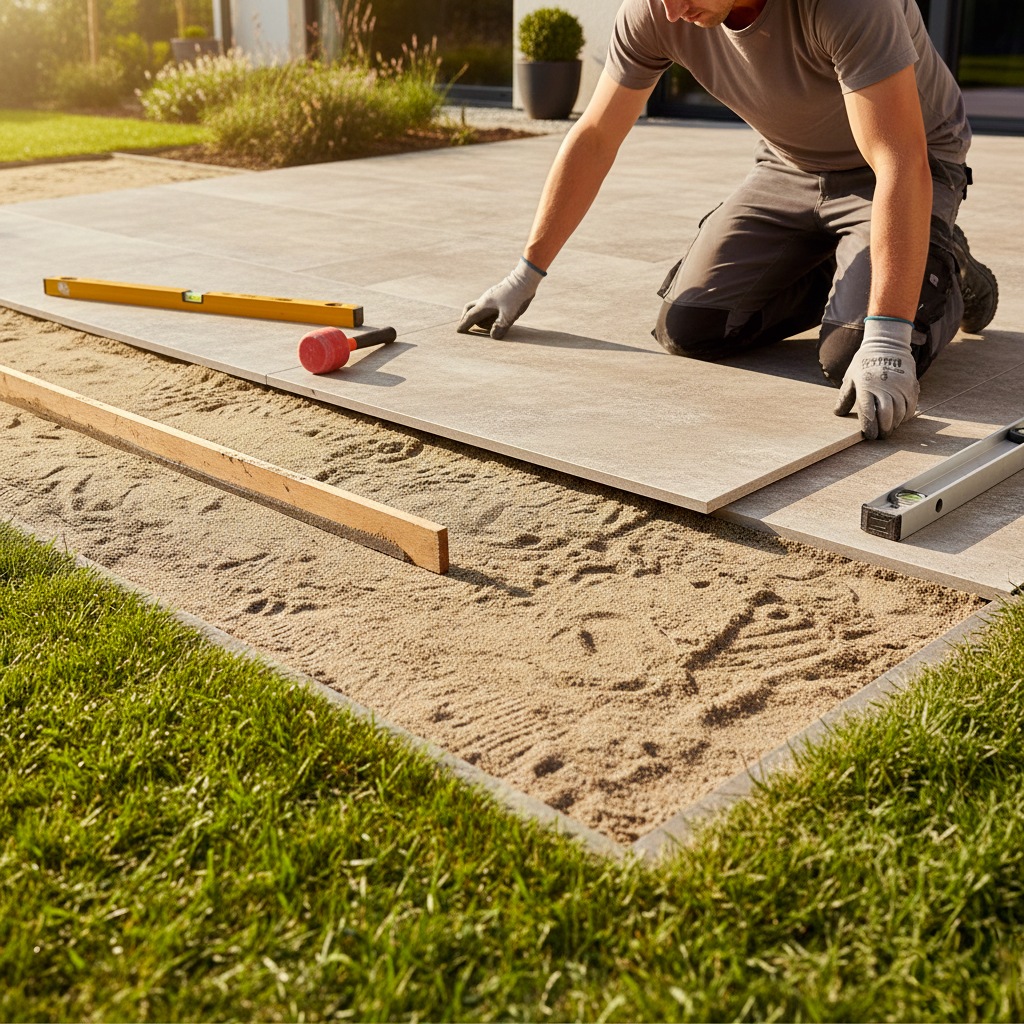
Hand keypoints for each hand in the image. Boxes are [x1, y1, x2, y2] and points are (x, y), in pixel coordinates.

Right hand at [457, 258, 544, 339]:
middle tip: (466, 328)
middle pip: (470, 310)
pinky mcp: (498, 294)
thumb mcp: (509, 315)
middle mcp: (485, 300)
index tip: (458, 331)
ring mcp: (491, 296)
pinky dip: (487, 313)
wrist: (526, 278)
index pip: (470, 317)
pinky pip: (488, 305)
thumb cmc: (517, 297)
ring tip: (489, 327)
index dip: (464, 325)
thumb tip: (492, 336)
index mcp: (484, 305)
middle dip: (467, 319)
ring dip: (479, 317)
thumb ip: (500, 327)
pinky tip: (496, 317)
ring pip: (479, 307)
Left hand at [834, 317, 919, 439]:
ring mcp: (899, 385)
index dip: (870, 428)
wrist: (886, 344)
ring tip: (890, 427)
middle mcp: (883, 387)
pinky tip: (900, 418)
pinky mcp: (911, 384)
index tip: (870, 436)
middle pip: (887, 415)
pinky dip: (906, 415)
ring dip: (895, 423)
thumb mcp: (850, 377)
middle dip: (884, 429)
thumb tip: (838, 413)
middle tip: (882, 436)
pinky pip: (911, 405)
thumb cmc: (864, 363)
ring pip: (900, 412)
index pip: (868, 413)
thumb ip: (845, 397)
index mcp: (865, 386)